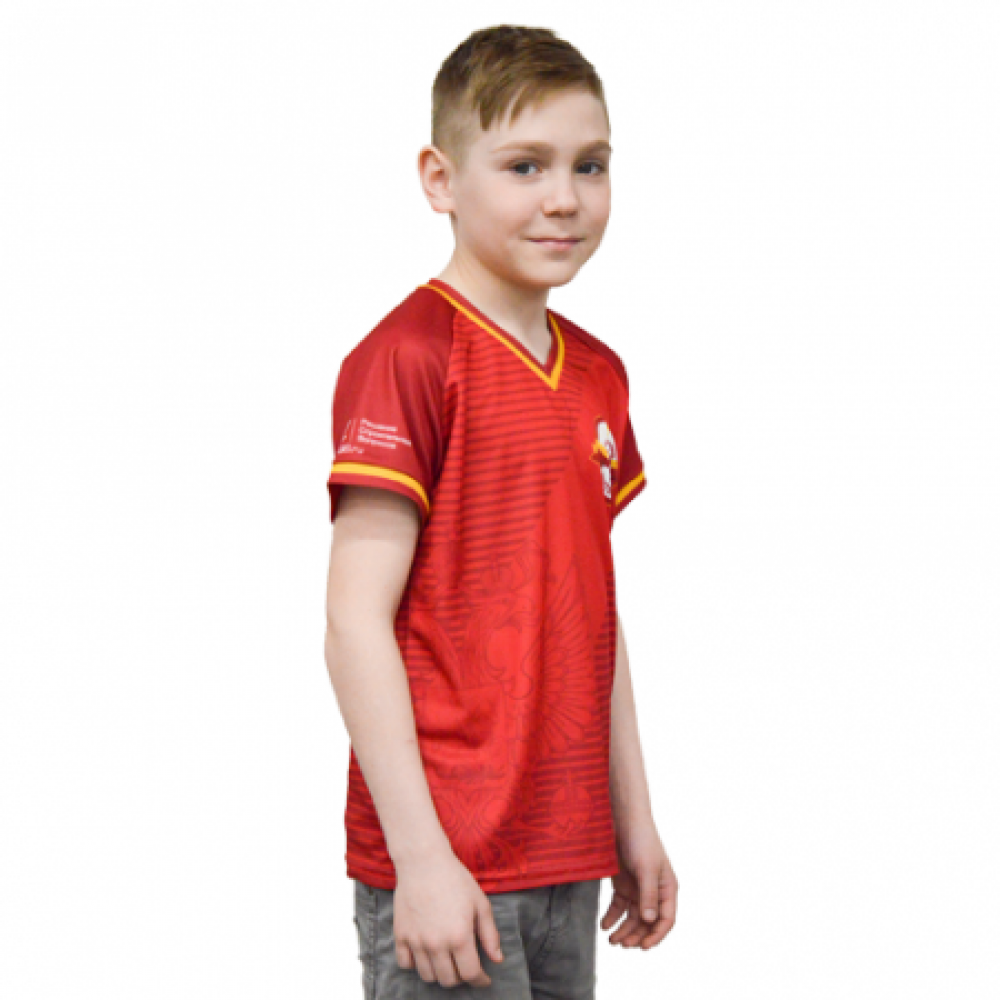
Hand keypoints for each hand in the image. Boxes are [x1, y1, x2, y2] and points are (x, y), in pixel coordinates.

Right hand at [392, 852, 503, 986]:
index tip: (483, 979)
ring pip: (428, 976)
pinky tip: (425, 953)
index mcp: (459, 937)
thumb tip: (497, 959)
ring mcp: (416, 941)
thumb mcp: (480, 903)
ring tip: (446, 960)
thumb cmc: (455, 879)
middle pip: (449, 980)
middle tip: (464, 965)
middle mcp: (437, 944)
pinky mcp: (400, 935)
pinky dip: (415, 964)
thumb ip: (490, 934)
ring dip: (439, 973)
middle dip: (461, 977)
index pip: (470, 974)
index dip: (480, 980)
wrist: (423, 862)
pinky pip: (405, 964)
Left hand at [601, 817, 677, 949]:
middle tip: (621, 944)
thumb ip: (648, 895)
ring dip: (623, 929)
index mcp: (667, 889)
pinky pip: (619, 906)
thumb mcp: (646, 869)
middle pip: (647, 922)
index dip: (656, 935)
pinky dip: (612, 917)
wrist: (623, 821)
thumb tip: (649, 921)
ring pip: (633, 917)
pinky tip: (604, 925)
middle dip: (636, 935)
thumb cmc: (641, 841)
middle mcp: (654, 892)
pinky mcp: (623, 884)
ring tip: (611, 940)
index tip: (643, 947)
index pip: (665, 919)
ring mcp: (638, 889)